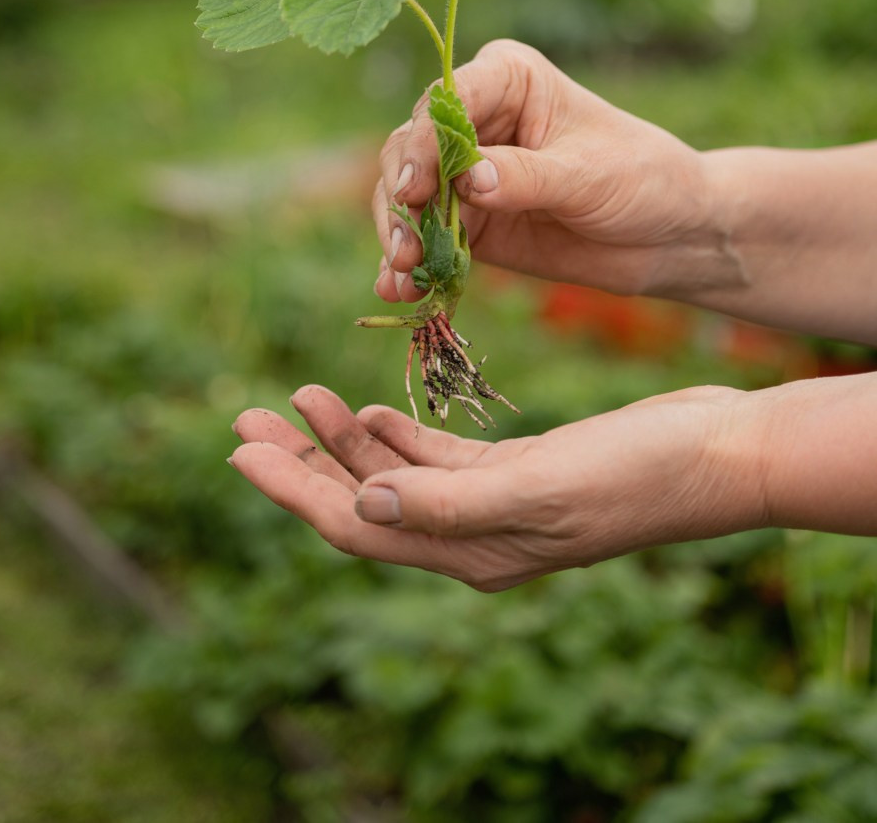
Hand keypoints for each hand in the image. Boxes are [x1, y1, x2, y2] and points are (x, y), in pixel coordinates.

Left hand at [231, 382, 765, 590]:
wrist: (712, 453)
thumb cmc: (633, 474)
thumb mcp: (537, 488)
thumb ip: (446, 503)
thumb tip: (358, 508)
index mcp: (468, 552)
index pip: (354, 526)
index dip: (292, 490)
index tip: (240, 452)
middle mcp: (469, 537)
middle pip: (358, 503)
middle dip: (298, 463)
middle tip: (243, 419)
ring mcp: (491, 504)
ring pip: (391, 476)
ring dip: (341, 439)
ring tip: (294, 399)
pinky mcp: (515, 469)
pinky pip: (434, 461)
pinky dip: (394, 437)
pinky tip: (367, 412)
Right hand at [373, 38, 735, 306]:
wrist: (670, 235)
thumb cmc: (642, 179)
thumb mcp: (589, 176)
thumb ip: (527, 177)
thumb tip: (467, 182)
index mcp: (507, 79)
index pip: (447, 101)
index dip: (423, 142)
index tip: (415, 188)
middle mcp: (476, 118)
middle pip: (411, 146)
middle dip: (400, 195)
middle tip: (405, 245)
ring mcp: (465, 172)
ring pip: (406, 193)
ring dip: (397, 233)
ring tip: (401, 275)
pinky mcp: (468, 220)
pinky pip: (425, 237)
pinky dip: (407, 264)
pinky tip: (397, 291)